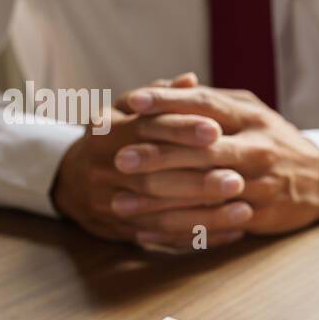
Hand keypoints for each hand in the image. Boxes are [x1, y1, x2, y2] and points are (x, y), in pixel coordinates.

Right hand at [51, 73, 255, 248]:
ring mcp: (109, 204)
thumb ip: (160, 97)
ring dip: (204, 216)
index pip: (145, 129)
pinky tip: (234, 232)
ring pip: (160, 215)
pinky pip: (165, 239)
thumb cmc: (116, 136)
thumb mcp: (128, 110)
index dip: (180, 130)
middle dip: (197, 181)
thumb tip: (190, 80)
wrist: (73, 179)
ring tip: (245, 211)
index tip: (217, 130)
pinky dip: (200, 236)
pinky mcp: (122, 231)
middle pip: (152, 179)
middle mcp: (103, 170)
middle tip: (238, 180)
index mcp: (105, 132)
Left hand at [118, 85, 318, 235]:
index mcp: (250, 118)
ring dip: (160, 201)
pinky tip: (147, 232)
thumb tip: (168, 85)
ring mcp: (259, 183)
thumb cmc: (273, 140)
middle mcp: (256, 148)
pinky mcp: (260, 214)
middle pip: (202, 151)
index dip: (168, 102)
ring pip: (204, 192)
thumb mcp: (249, 112)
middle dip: (158, 156)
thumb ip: (211, 101)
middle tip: (119, 160)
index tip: (132, 102)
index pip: (206, 104)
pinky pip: (214, 225)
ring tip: (121, 204)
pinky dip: (178, 230)